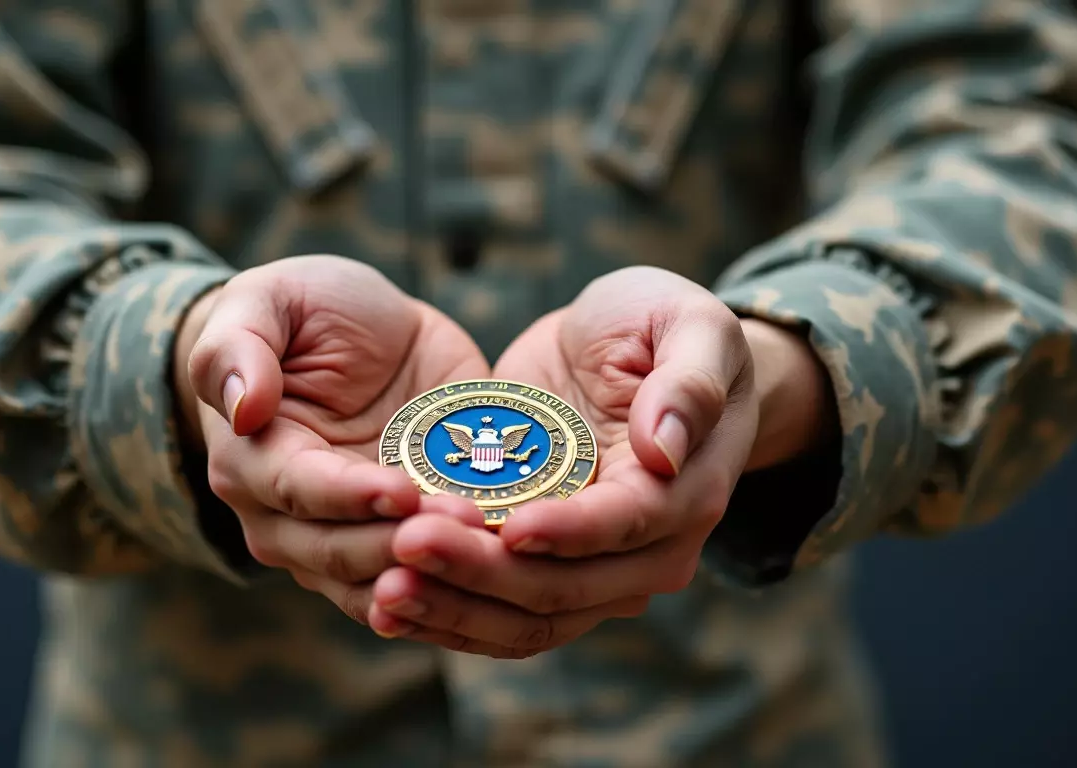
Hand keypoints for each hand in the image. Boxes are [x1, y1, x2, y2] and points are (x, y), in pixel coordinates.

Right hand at [173, 255, 488, 623]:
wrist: (365, 333)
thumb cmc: (306, 311)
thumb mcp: (272, 300)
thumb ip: (238, 346)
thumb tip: (243, 407)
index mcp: (251, 460)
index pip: (297, 490)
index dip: (349, 496)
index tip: (401, 491)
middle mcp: (285, 519)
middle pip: (338, 552)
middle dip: (400, 544)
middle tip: (463, 525)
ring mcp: (342, 541)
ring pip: (378, 584)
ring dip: (431, 575)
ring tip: (486, 549)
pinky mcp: (396, 545)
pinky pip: (418, 589)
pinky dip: (450, 592)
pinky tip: (492, 585)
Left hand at [369, 267, 832, 656]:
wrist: (636, 356)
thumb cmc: (666, 329)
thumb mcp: (692, 327)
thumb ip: (688, 384)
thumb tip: (665, 450)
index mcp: (684, 496)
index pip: (623, 527)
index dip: (567, 533)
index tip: (509, 526)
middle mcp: (644, 553)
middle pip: (563, 590)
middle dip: (484, 574)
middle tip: (407, 546)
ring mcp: (593, 571)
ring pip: (524, 618)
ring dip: (453, 608)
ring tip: (385, 588)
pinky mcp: (542, 567)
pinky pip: (496, 614)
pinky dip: (445, 615)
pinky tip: (385, 604)